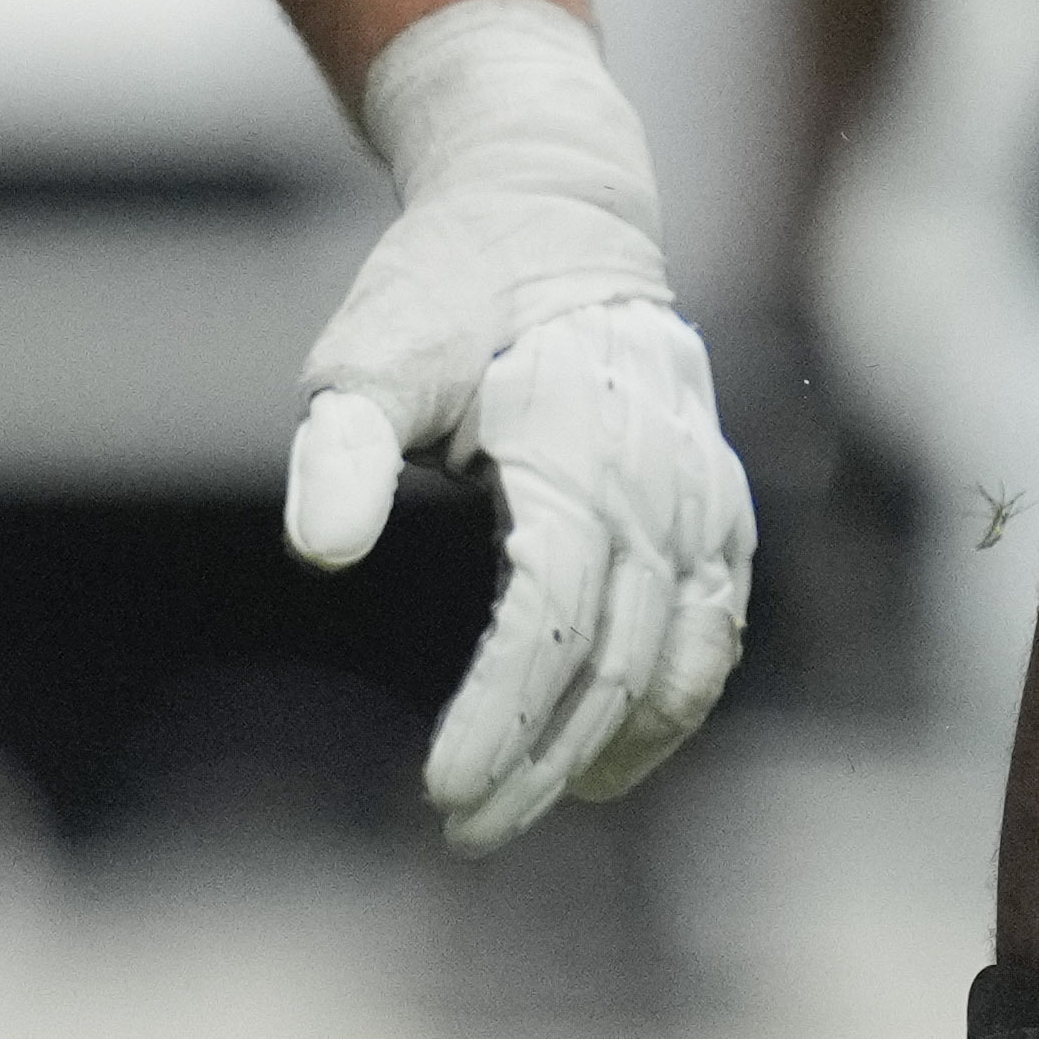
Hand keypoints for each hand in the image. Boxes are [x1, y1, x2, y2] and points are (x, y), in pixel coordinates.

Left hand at [289, 0, 759, 848]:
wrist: (553, 212)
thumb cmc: (442, 290)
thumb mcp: (367, 354)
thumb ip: (342, 451)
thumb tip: (320, 552)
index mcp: (577, 439)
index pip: (550, 615)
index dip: (504, 713)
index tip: (444, 792)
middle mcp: (658, 472)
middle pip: (614, 652)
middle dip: (544, 753)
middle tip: (468, 827)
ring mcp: (701, 487)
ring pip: (678, 649)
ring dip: (618, 741)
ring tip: (543, 803)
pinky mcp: (716, 499)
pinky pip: (718, 619)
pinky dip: (681, 694)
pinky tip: (625, 749)